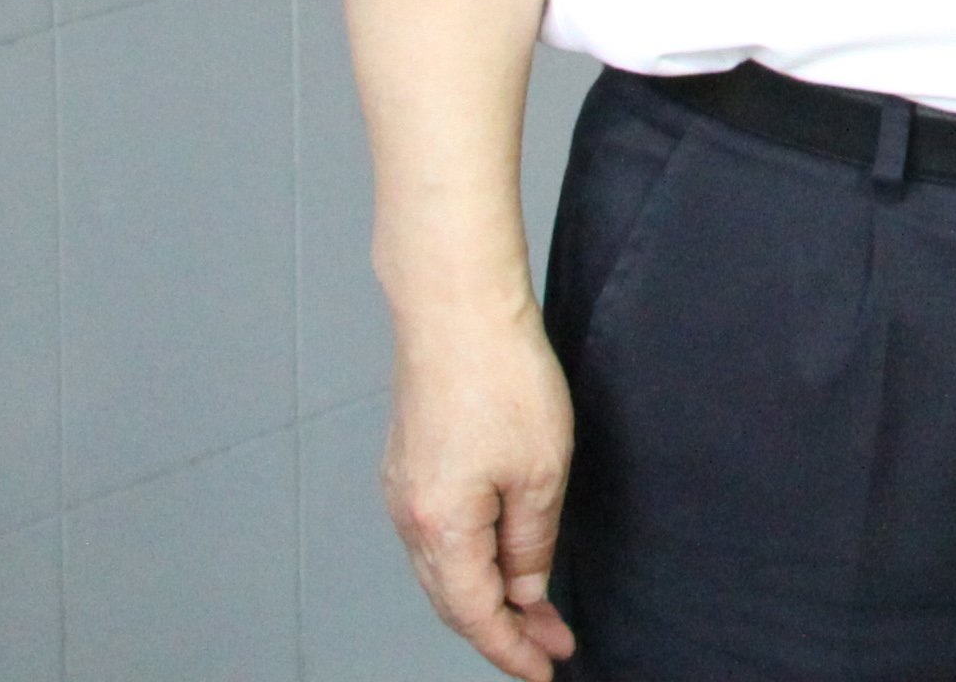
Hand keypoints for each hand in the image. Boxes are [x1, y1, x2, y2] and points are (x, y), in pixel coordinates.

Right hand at [383, 299, 579, 677]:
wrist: (456, 309)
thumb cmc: (500, 377)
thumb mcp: (540, 470)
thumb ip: (532, 540)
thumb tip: (525, 587)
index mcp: (441, 529)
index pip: (475, 615)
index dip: (511, 649)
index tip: (545, 670)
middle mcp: (410, 518)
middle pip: (455, 599)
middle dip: (504, 628)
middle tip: (551, 644)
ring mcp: (403, 490)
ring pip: (445, 568)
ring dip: (489, 592)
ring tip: (536, 606)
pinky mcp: (409, 465)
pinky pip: (439, 534)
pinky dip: (472, 556)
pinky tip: (502, 553)